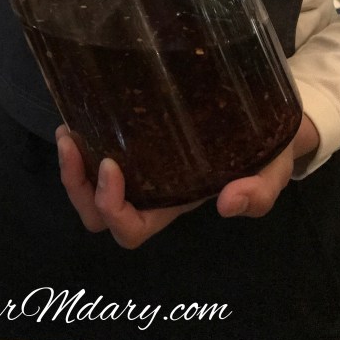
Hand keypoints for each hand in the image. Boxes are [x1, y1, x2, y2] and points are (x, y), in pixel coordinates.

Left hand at [56, 114, 318, 248]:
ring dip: (71, 163)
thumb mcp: (271, 172)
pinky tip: (79, 111)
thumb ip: (258, 193)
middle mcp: (148, 188)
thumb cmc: (267, 151)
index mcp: (173, 203)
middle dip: (77, 187)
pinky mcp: (134, 132)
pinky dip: (81, 136)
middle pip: (96, 213)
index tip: (111, 166)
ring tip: (67, 129)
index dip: (112, 208)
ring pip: (87, 184)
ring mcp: (137, 161)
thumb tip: (227, 205)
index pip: (131, 228)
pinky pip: (94, 146)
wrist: (269, 117)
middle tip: (72, 144)